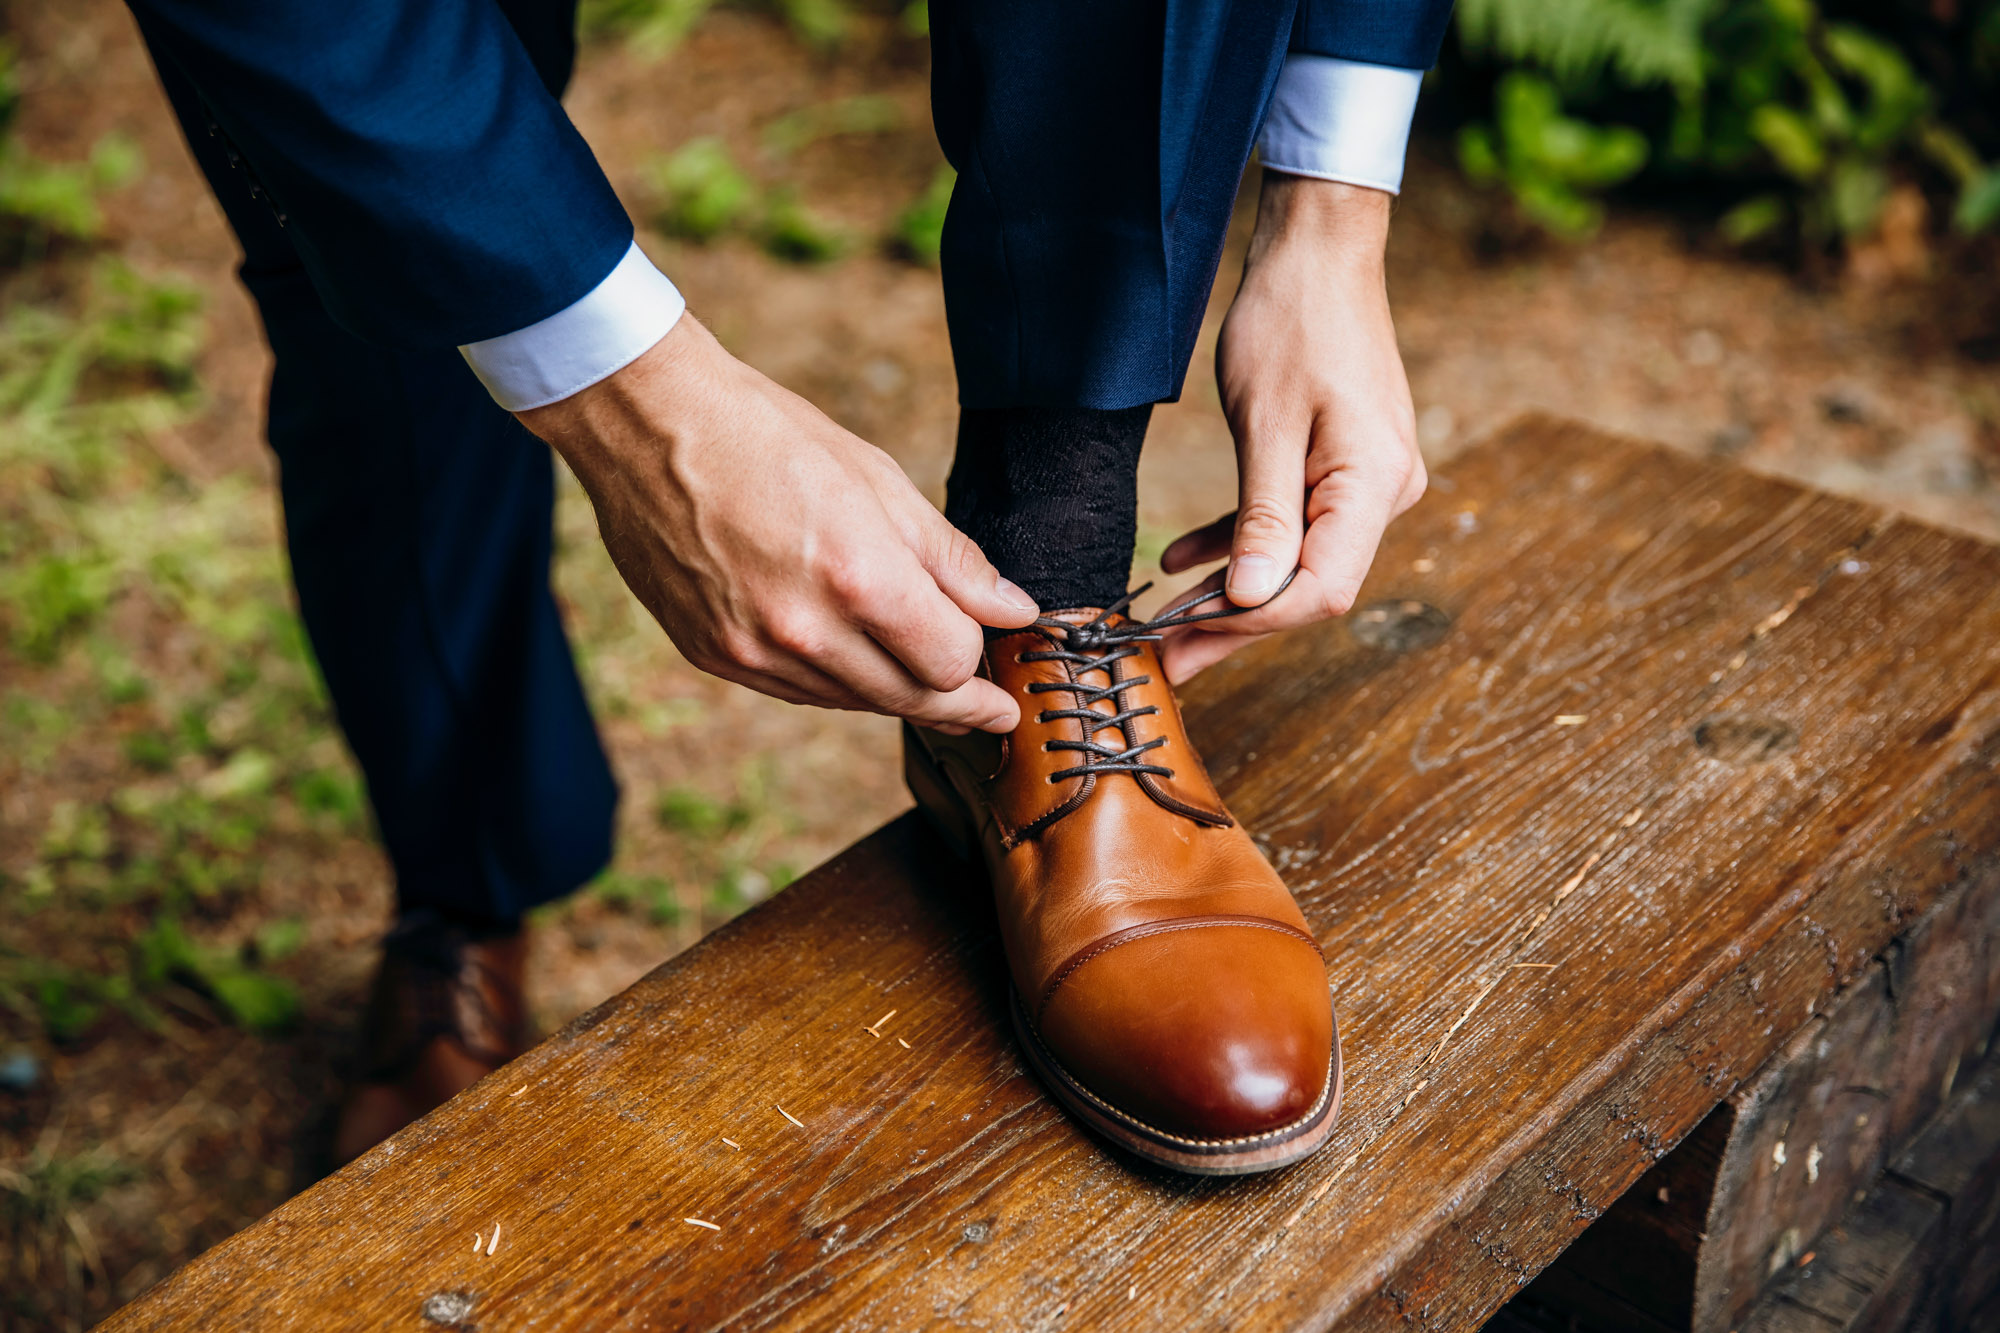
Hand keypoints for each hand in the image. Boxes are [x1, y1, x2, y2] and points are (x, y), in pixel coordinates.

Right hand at [517, 316, 1039, 733]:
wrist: (650, 427)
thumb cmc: (770, 437)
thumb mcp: (878, 482)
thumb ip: (951, 560)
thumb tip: (1012, 611)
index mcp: (859, 577)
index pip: (949, 662)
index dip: (977, 656)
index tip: (994, 651)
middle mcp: (806, 630)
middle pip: (909, 700)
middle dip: (958, 702)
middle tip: (993, 710)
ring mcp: (754, 650)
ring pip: (854, 702)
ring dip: (895, 692)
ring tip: (926, 681)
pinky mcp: (714, 656)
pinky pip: (799, 692)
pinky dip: (838, 683)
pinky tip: (856, 660)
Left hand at [1157, 174, 1424, 682]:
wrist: (1317, 254)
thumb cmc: (1291, 322)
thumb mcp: (1266, 423)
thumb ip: (1262, 517)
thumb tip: (1251, 598)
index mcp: (1374, 486)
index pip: (1319, 588)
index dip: (1252, 625)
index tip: (1185, 643)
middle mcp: (1384, 494)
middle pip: (1308, 585)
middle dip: (1233, 622)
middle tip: (1164, 657)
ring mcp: (1365, 484)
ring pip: (1294, 561)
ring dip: (1230, 592)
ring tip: (1165, 624)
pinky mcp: (1340, 470)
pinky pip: (1289, 526)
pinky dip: (1237, 546)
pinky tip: (1181, 560)